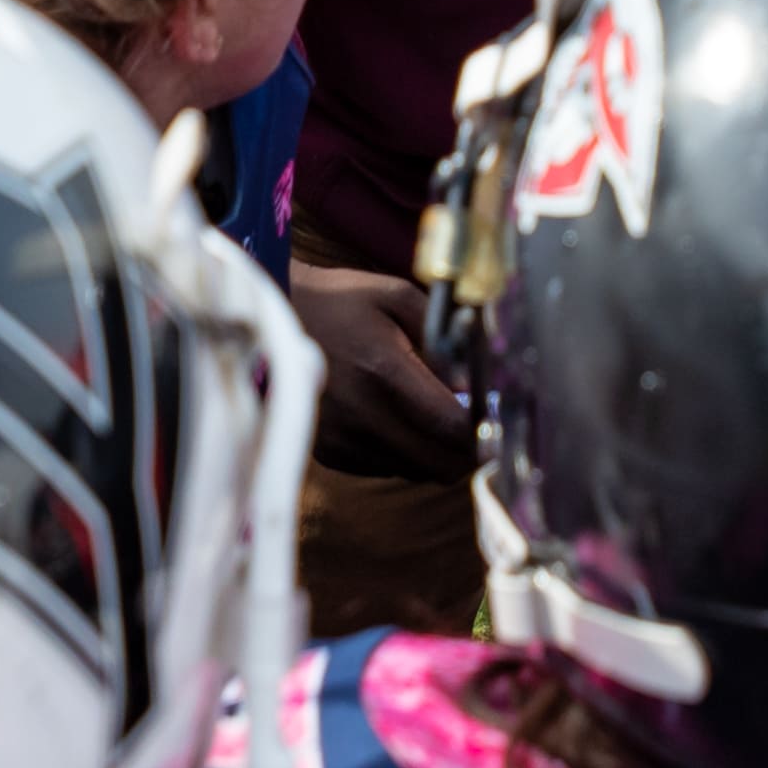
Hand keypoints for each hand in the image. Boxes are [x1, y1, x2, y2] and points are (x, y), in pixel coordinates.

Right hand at [290, 261, 473, 480]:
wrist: (271, 321)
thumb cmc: (340, 302)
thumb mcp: (395, 296)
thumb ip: (441, 335)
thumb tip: (471, 384)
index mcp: (383, 369)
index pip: (451, 426)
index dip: (483, 433)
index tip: (496, 423)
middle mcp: (362, 414)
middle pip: (440, 464)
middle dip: (466, 451)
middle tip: (474, 427)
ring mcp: (343, 440)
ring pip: (416, 471)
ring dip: (435, 453)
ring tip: (432, 417)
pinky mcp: (330, 453)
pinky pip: (387, 469)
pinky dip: (404, 453)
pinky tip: (395, 419)